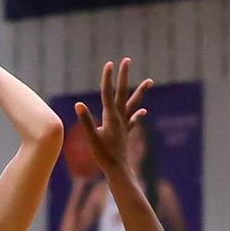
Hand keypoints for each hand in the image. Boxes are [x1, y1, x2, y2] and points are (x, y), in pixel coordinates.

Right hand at [74, 58, 152, 178]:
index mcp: (111, 117)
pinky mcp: (125, 133)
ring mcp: (124, 125)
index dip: (108, 78)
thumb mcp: (92, 138)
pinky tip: (143, 111)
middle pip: (122, 92)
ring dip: (140, 92)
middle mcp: (119, 118)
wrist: (118, 170)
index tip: (110, 63)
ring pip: (133, 104)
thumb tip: (79, 105)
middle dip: (124, 76)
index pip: (108, 93)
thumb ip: (86, 121)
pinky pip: (133, 120)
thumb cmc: (104, 156)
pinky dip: (138, 114)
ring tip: (150, 81)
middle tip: (127, 60)